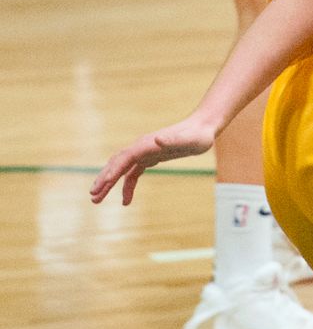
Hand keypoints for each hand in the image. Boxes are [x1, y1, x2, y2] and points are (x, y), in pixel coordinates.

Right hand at [90, 118, 216, 205]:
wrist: (203, 128)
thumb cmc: (198, 135)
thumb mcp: (189, 140)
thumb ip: (173, 140)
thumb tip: (158, 140)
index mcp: (147, 144)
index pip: (125, 158)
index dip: (113, 171)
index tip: (103, 185)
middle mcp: (142, 147)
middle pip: (117, 164)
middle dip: (104, 180)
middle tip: (93, 196)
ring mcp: (145, 152)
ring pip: (121, 169)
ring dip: (109, 184)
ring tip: (98, 199)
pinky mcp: (150, 158)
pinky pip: (133, 173)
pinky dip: (127, 186)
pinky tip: (126, 200)